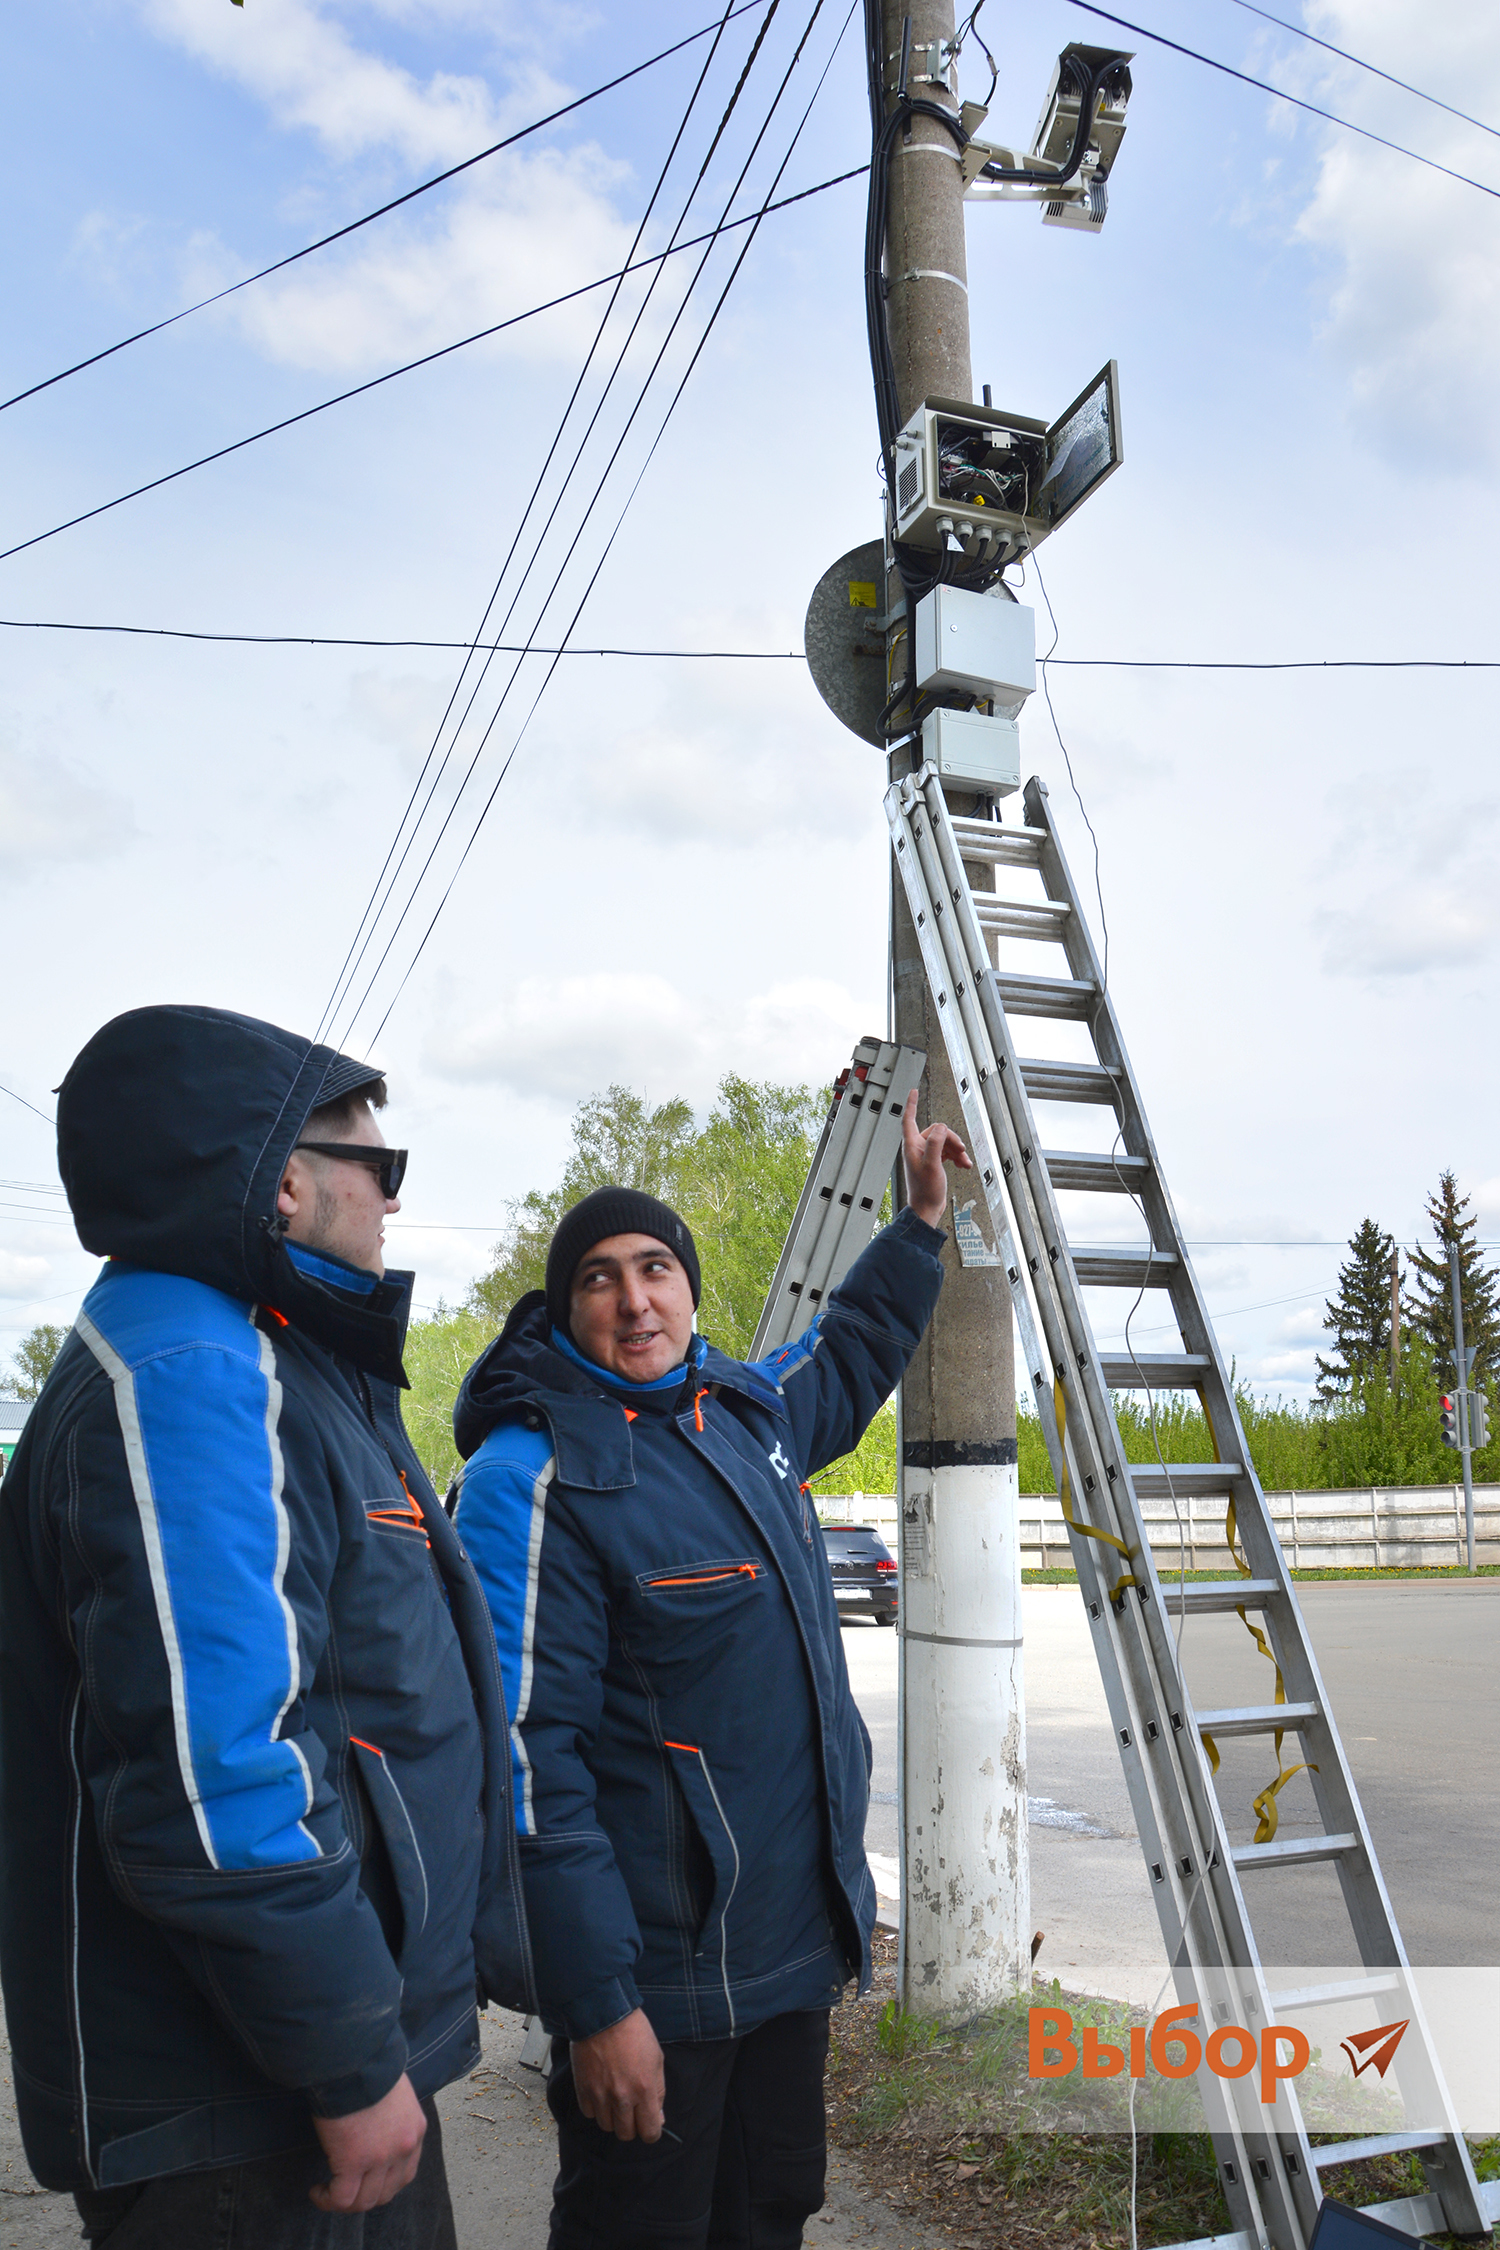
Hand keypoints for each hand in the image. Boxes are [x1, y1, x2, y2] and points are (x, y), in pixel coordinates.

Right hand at [311, 2072, 425, 2212]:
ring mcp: (381, 2157)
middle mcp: (404, 2148)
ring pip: (364, 2201)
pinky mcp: (354, 2161)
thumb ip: (392, 2117)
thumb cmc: (368, 2066)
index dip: (382, 2184)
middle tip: (343, 2189)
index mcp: (416, 2130)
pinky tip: (316, 2191)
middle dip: (363, 2197)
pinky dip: (327, 2200)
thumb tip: (376, 2127)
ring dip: (343, 2202)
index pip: (405, 2174)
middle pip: (386, 2193)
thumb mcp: (394, 2093)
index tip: (364, 2180)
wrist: (353, 2058)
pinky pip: (341, 2198)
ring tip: (326, 2192)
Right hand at [571, 2008, 665, 2143]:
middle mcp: (622, 2098)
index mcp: (645, 2090)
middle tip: (632, 2109)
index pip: (650, 2132)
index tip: (649, 2124)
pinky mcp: (583, 2090)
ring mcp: (600, 2095)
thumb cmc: (633, 2032)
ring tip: (615, 2096)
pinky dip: (596, 2107)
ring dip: (612, 2117)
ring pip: (607, 2126)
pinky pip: (590, 2113)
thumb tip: (658, 2118)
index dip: (651, 2131)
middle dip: (632, 2125)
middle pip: (626, 2134)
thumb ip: (658, 2092)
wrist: (604, 2014)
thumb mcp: (656, 2059)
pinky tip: (601, 2090)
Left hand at [900, 1088, 971, 1227]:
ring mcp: (925, 1155)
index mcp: (911, 1146)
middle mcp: (917, 1148)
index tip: (913, 1091)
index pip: (909, 1119)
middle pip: (937, 1132)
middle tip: (962, 1151)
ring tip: (965, 1162)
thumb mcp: (932, 1165)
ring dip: (957, 1150)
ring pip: (944, 1142)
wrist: (927, 1209)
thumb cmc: (925, 1191)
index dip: (911, 1104)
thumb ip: (936, 1144)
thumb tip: (941, 1127)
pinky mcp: (933, 1162)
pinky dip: (956, 1157)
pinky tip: (963, 1165)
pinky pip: (947, 1152)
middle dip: (952, 1140)